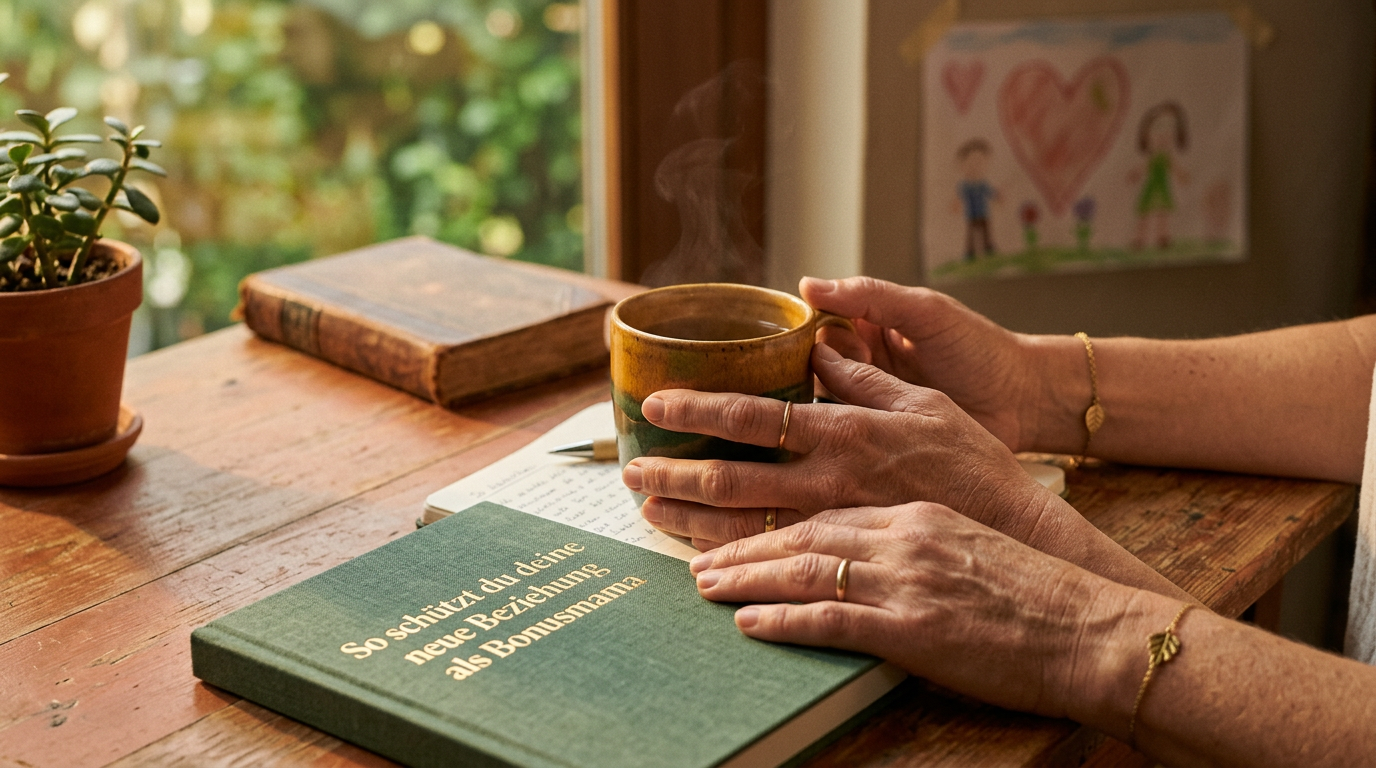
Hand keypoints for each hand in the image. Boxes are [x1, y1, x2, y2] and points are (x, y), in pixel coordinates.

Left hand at [623, 344, 1057, 550]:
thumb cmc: (982, 469)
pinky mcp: (873, 591)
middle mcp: (845, 482)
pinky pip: (801, 589)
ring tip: (659, 528)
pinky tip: (727, 590)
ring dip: (702, 533)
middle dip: (680, 476)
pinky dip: (758, 587)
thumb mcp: (929, 407)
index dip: (704, 411)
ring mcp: (854, 538)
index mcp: (855, 433)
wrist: (1032, 545)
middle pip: (743, 480)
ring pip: (758, 535)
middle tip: (633, 476)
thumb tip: (822, 348)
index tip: (657, 407)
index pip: (762, 416)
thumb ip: (869, 380)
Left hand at [689, 502, 1146, 719]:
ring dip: (745, 573)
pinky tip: (750, 623)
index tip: (720, 503)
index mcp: (912, 507)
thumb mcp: (975, 526)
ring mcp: (906, 582)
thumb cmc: (1037, 577)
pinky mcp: (914, 630)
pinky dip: (786, 620)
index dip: (764, 504)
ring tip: (702, 579)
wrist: (1091, 625)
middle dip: (729, 523)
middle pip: (798, 526)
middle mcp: (901, 534)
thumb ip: (915, 503)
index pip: (821, 504)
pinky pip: (833, 621)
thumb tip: (872, 500)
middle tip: (676, 520)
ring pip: (805, 568)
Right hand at [799, 277, 1035, 450]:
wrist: (1021, 401)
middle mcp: (864, 358)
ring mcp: (870, 397)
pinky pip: (844, 429)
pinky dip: (835, 429)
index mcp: (872, 321)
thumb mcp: (925, 312)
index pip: (819, 319)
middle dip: (818, 365)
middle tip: (848, 369)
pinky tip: (836, 432)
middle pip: (812, 360)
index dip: (811, 329)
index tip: (818, 341)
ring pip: (821, 395)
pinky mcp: (879, 433)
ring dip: (822, 397)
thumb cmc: (980, 349)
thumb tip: (808, 285)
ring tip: (837, 401)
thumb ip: (870, 296)